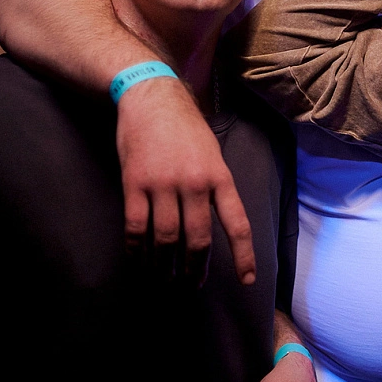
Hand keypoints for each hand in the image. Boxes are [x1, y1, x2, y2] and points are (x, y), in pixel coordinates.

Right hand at [115, 74, 256, 283]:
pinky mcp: (135, 183)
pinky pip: (136, 226)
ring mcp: (163, 184)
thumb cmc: (185, 127)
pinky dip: (136, 248)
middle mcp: (194, 184)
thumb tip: (214, 224)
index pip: (237, 224)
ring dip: (164, 264)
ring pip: (166, 239)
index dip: (243, 256)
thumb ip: (215, 186)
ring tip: (164, 278)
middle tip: (191, 284)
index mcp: (219, 176)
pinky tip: (138, 259)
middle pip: (198, 239)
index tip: (246, 281)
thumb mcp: (212, 153)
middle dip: (195, 268)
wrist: (151, 97)